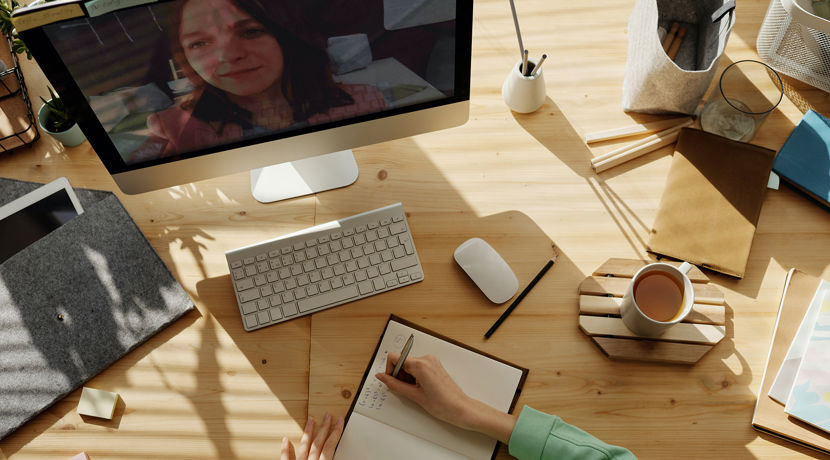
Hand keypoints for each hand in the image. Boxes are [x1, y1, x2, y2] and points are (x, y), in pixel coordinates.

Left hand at [281, 412, 343, 459]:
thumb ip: (334, 459)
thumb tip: (343, 456)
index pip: (330, 446)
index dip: (336, 432)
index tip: (339, 421)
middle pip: (318, 442)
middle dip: (324, 427)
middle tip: (328, 415)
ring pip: (303, 446)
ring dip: (308, 432)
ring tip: (311, 420)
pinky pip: (286, 457)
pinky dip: (286, 448)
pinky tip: (285, 439)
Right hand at [375, 354, 515, 442]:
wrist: (460, 408)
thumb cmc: (443, 404)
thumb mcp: (414, 396)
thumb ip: (395, 385)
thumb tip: (382, 377)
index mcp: (421, 364)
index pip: (394, 357)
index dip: (390, 370)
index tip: (392, 381)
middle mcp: (426, 359)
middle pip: (402, 361)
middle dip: (400, 375)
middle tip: (408, 390)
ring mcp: (432, 361)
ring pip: (409, 365)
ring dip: (408, 377)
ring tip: (417, 391)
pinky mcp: (435, 365)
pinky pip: (418, 367)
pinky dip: (415, 376)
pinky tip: (421, 388)